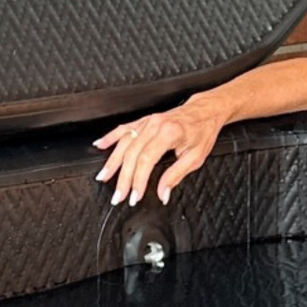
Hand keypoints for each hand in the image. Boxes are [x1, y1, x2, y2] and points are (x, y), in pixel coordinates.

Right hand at [92, 101, 224, 205]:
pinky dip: (110, 137)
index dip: (138, 180)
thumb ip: (176, 175)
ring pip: (124, 142)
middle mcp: (155, 125)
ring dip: (112, 161)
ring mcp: (148, 121)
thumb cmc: (202, 131)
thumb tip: (162, 193)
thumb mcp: (195, 157)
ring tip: (103, 176)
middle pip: (132, 154)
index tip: (134, 196)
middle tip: (118, 195)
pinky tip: (100, 145)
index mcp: (169, 133)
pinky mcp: (145, 120)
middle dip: (123, 178)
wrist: (206, 110)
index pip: (146, 160)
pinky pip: (124, 128)